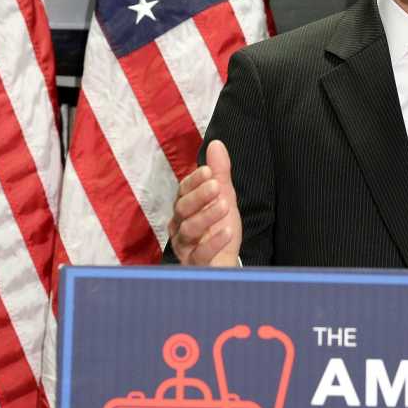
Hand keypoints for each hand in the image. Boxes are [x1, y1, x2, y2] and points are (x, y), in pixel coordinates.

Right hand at [168, 140, 241, 265]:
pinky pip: (200, 254)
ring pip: (189, 230)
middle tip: (215, 186)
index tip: (208, 170)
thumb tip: (216, 143)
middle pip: (182, 209)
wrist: (225, 263)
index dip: (194, 181)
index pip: (183, 191)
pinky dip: (213, 242)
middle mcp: (180, 226)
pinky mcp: (195, 264)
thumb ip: (219, 173)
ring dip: (206, 216)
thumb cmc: (220, 230)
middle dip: (198, 196)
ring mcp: (186, 246)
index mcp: (184, 209)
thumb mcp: (223, 198)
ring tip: (224, 206)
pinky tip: (227, 232)